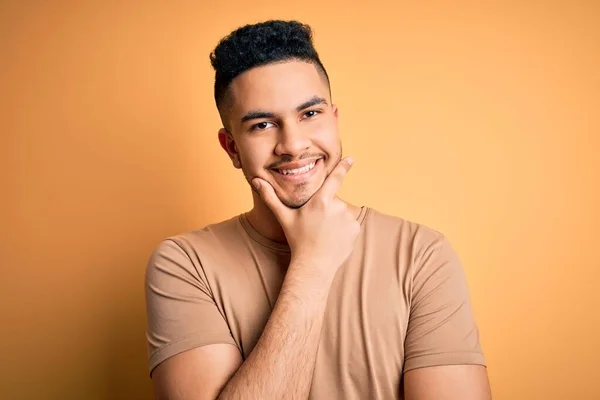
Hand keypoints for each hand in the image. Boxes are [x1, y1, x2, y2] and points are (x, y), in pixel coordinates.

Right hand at [252, 157, 359, 273]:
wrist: (313, 265)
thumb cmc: (297, 240)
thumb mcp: (284, 217)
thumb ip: (271, 197)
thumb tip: (256, 180)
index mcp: (321, 200)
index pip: (335, 178)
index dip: (343, 166)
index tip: (350, 159)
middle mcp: (337, 207)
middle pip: (335, 200)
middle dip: (327, 207)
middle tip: (316, 223)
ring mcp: (348, 218)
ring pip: (342, 212)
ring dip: (336, 218)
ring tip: (324, 232)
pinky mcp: (355, 229)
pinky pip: (350, 224)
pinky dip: (344, 229)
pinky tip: (333, 238)